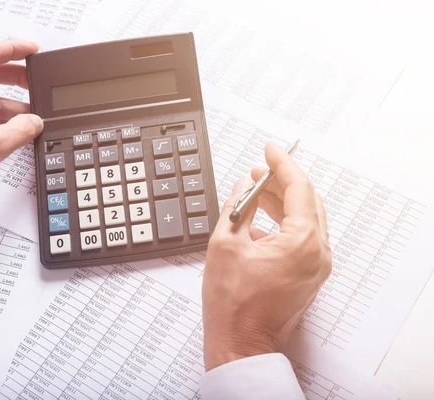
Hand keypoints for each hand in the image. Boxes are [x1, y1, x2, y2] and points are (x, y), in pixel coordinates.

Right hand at [202, 142, 331, 370]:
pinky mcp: (309, 275)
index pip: (299, 188)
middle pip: (307, 201)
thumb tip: (245, 184)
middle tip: (258, 170)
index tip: (269, 149)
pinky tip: (260, 220)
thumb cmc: (232, 304)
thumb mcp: (224, 244)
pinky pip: (302, 237)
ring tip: (255, 191)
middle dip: (282, 181)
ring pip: (306, 218)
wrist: (241, 343)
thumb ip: (236, 207)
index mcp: (302, 243)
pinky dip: (284, 222)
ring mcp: (317, 266)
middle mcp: (318, 253)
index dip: (282, 164)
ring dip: (283, 201)